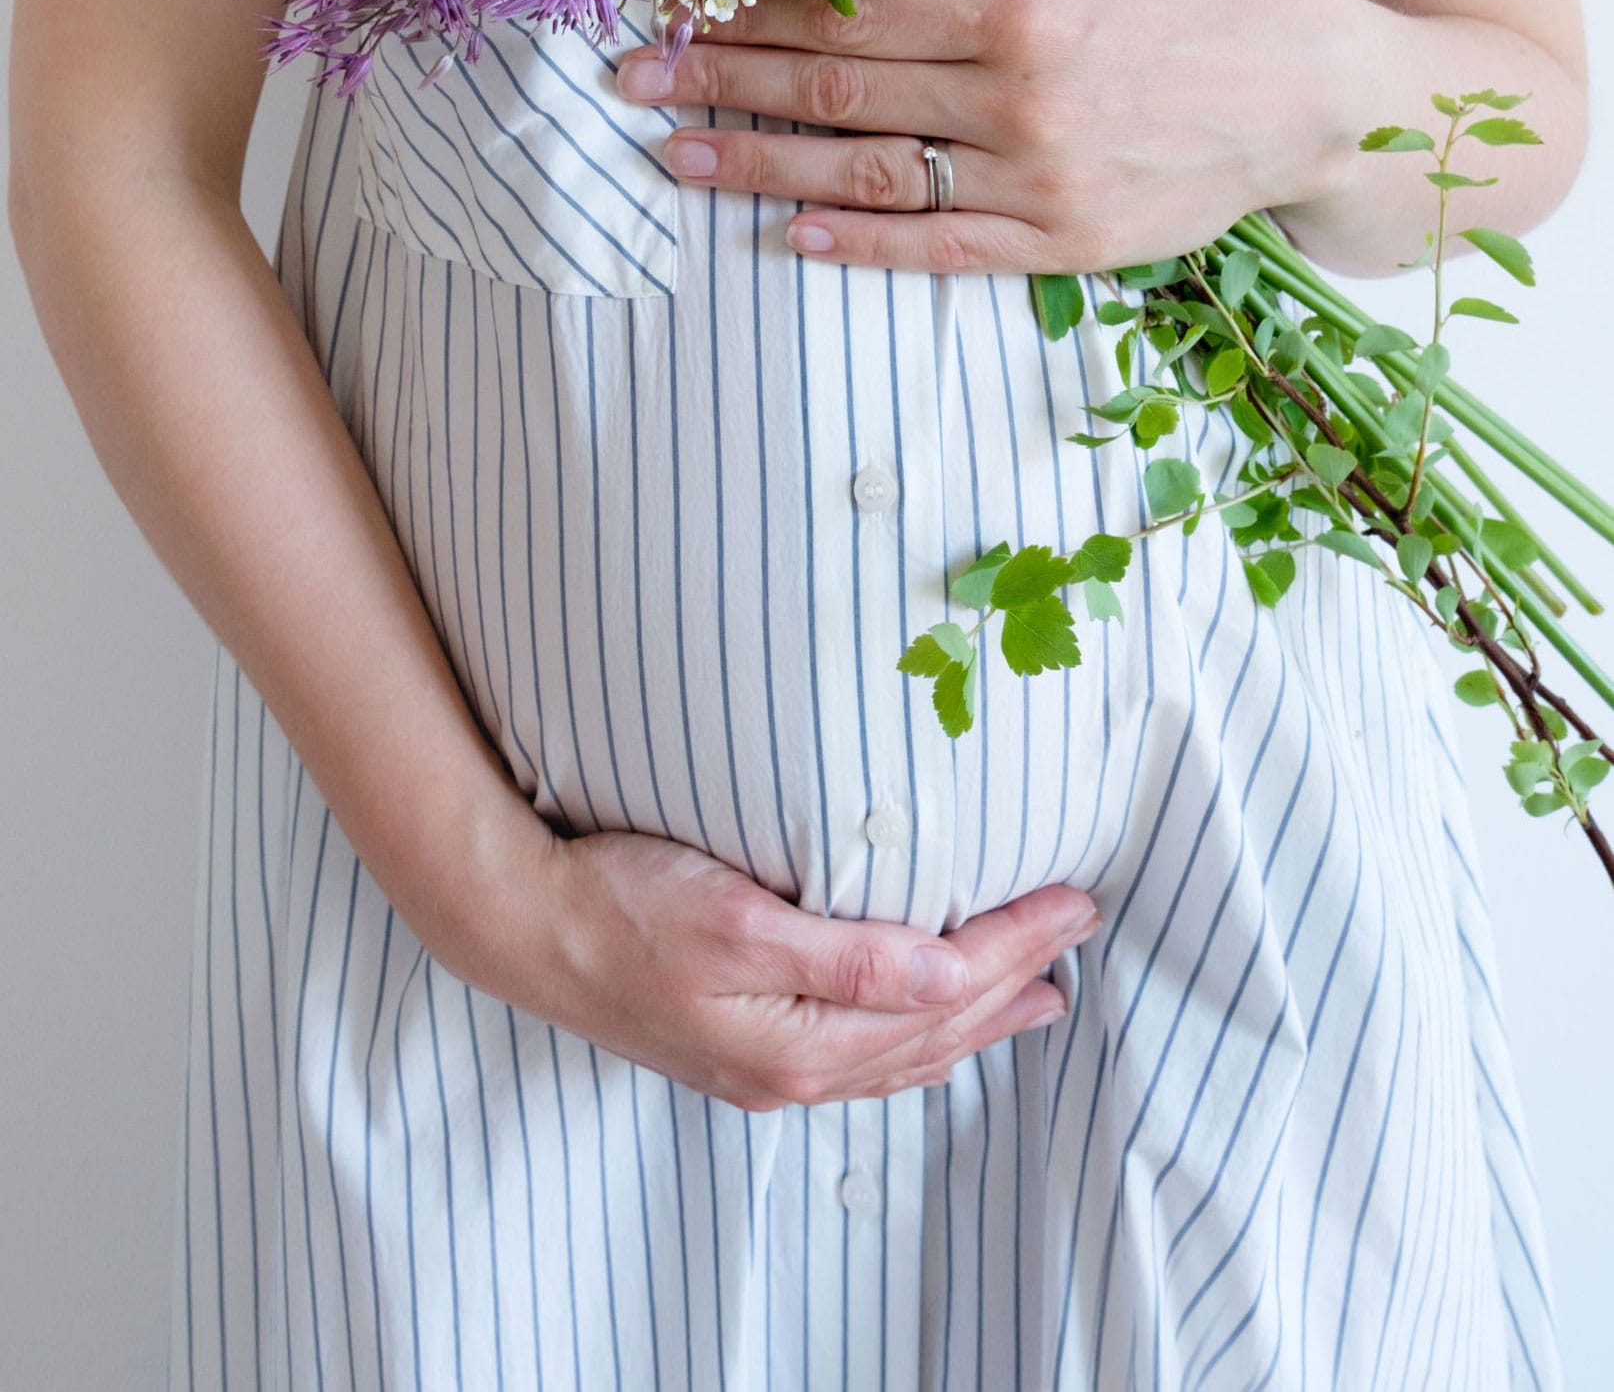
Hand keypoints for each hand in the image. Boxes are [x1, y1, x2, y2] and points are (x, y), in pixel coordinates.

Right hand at [462, 817, 1099, 1109]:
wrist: (524, 929)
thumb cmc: (623, 906)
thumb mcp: (739, 920)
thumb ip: (849, 954)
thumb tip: (949, 969)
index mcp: (803, 1040)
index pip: (945, 989)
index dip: (1016, 943)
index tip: (1074, 900)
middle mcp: (796, 1069)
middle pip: (936, 1028)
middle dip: (1015, 979)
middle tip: (1077, 932)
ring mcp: (768, 1068)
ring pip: (904, 1051)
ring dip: (976, 1019)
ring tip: (1036, 994)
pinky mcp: (745, 1051)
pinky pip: (862, 1055)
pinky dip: (916, 1035)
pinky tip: (928, 1021)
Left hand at [615, 0, 1361, 272]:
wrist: (1302, 98)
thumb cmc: (1183, 3)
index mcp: (1011, 7)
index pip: (846, 12)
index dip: (748, 12)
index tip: (677, 9)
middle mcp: (1013, 97)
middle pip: (832, 91)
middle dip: (718, 83)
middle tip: (631, 83)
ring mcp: (1034, 181)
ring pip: (865, 176)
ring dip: (756, 167)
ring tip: (675, 158)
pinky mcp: (1059, 245)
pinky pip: (937, 248)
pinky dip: (855, 241)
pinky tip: (786, 232)